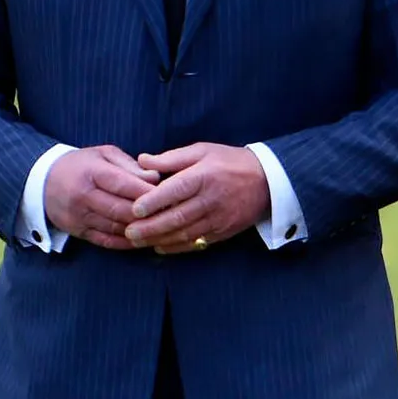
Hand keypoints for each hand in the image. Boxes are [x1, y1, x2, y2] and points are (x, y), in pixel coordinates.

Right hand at [43, 145, 160, 249]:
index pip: (123, 184)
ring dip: (141, 230)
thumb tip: (155, 178)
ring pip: (116, 227)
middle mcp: (83, 196)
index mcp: (90, 172)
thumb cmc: (81, 165)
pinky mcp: (78, 231)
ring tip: (163, 227)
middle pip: (122, 209)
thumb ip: (130, 165)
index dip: (148, 191)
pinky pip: (107, 241)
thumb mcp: (103, 154)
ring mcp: (79, 216)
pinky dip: (127, 242)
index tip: (169, 194)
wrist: (42, 180)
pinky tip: (144, 239)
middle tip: (172, 214)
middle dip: (149, 213)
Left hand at [125, 143, 271, 253]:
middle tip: (129, 232)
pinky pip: (197, 242)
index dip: (154, 201)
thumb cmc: (230, 162)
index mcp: (204, 176)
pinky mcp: (224, 231)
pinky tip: (160, 246)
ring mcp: (219, 218)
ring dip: (160, 239)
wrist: (268, 180)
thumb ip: (171, 158)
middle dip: (151, 227)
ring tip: (138, 242)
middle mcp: (211, 199)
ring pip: (185, 233)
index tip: (134, 208)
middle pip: (177, 216)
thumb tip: (141, 161)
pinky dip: (177, 247)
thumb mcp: (202, 151)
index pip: (175, 190)